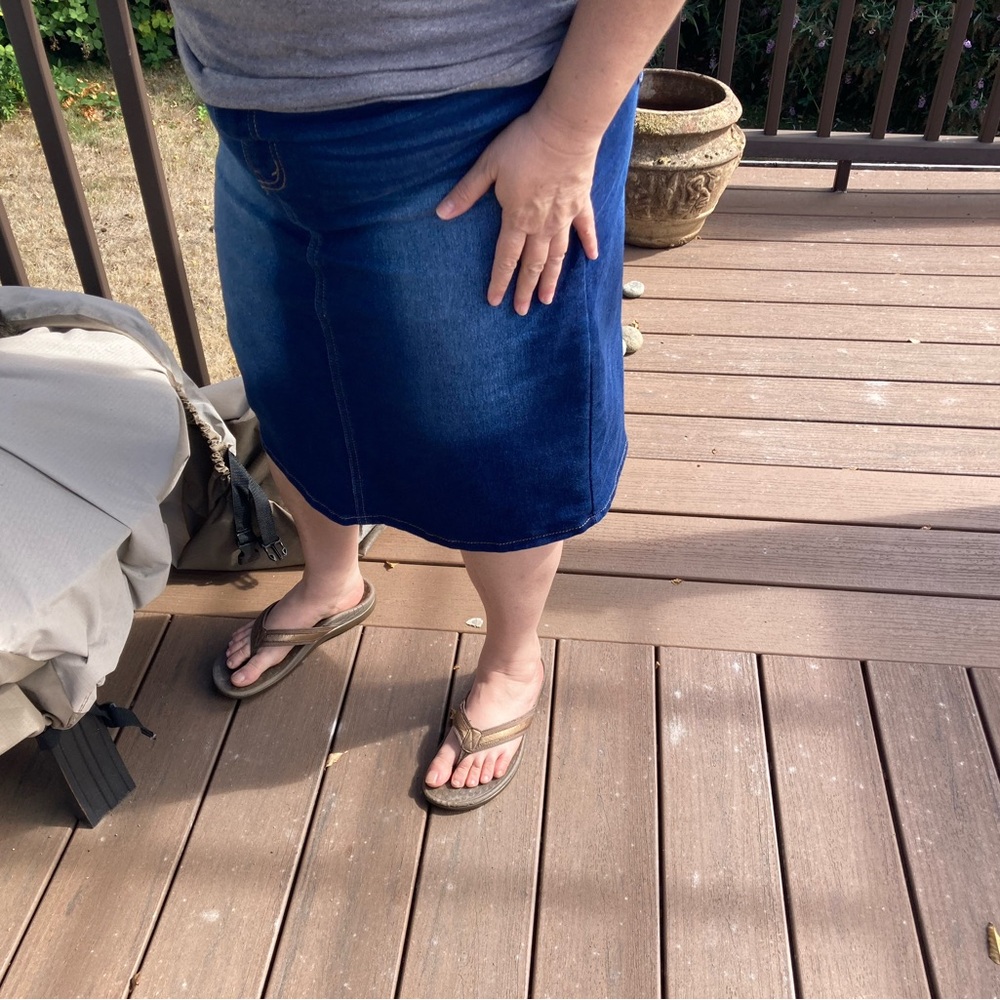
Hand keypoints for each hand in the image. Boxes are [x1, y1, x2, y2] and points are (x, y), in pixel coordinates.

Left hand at [436, 108, 602, 315]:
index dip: (499, 281)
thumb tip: (441, 214)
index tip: (494, 301)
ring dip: (552, 279)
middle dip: (525, 289)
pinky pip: (585, 229)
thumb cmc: (524, 143)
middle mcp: (542, 225)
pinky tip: (590, 259)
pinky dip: (589, 244)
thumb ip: (466, 192)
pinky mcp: (581, 202)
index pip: (506, 258)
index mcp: (517, 219)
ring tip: (547, 299)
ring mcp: (564, 216)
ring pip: (557, 256)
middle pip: (532, 264)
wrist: (566, 128)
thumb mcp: (488, 165)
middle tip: (521, 311)